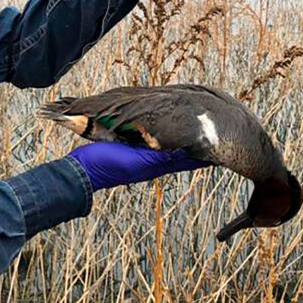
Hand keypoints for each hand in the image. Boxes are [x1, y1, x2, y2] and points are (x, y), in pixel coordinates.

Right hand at [68, 141, 211, 190]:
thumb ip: (158, 156)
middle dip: (194, 147)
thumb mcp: (137, 161)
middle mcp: (151, 162)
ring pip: (165, 147)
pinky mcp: (128, 149)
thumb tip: (184, 150)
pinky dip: (160, 136)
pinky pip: (150, 141)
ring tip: (192, 133)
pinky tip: (160, 132)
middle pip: (179, 154)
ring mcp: (139, 156)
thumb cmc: (109, 166)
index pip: (186, 160)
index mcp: (156, 166)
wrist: (83, 171)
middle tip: (209, 137)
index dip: (202, 156)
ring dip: (179, 141)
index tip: (219, 151)